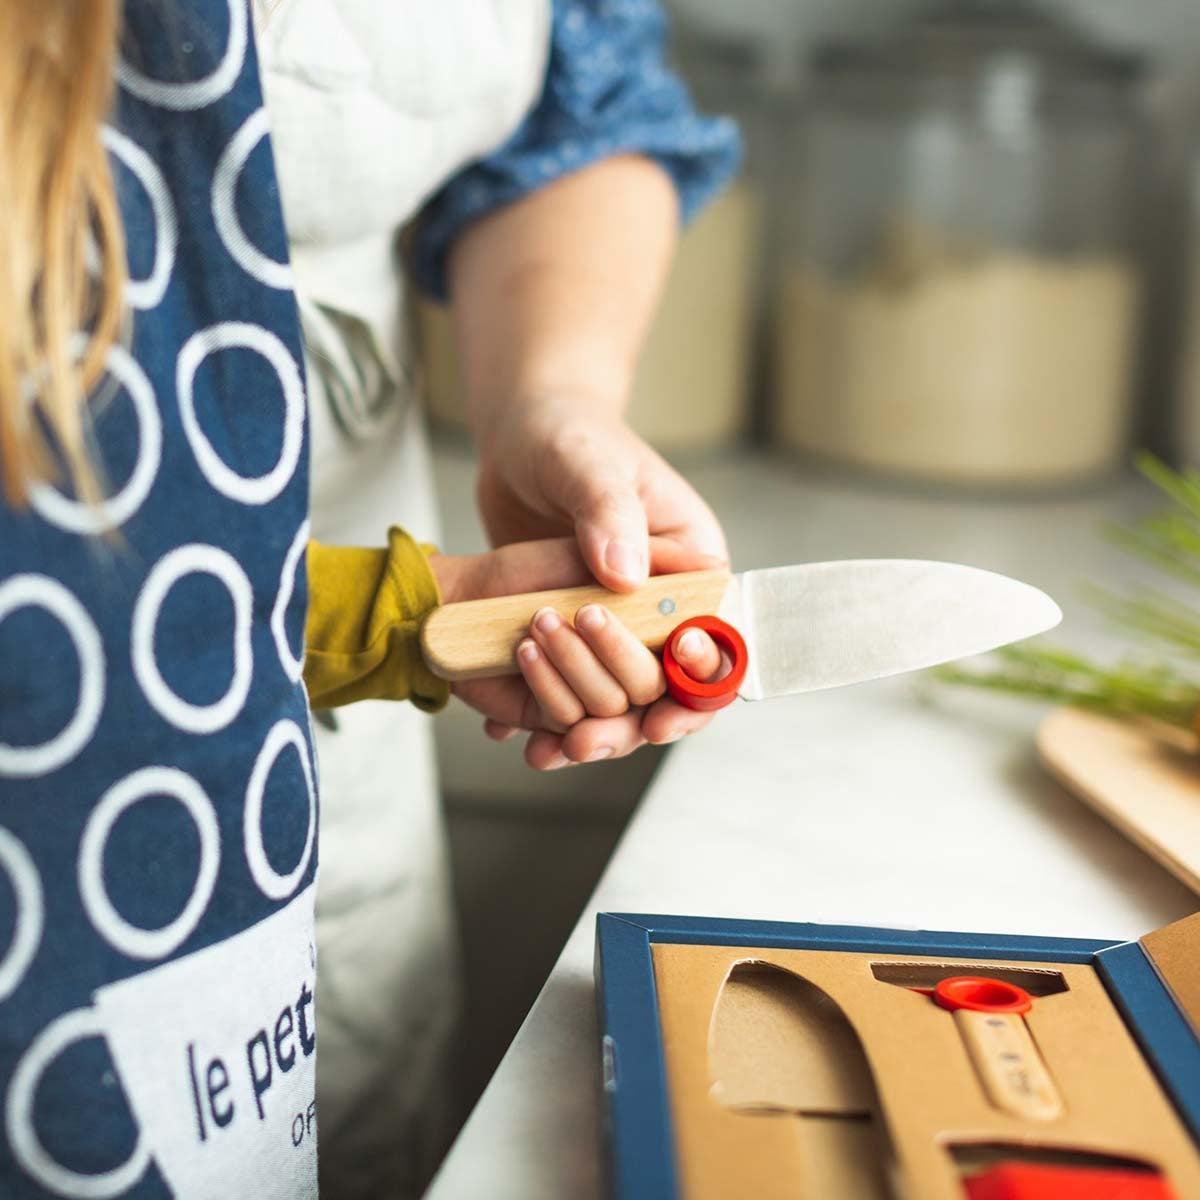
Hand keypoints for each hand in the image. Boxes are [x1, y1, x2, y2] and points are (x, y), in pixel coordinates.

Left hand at [474, 399, 730, 758]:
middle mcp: (661, 598)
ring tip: (550, 750)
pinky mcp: (577, 629)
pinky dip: (547, 710)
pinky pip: (572, 680)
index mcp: (690, 561)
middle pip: (665, 678)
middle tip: (584, 743)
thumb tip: (623, 576)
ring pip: (617, 691)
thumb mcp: (586, 463)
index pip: (715, 638)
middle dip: (629, 719)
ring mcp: (618, 618)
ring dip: (587, 724)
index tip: (658, 719)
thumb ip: (608, 514)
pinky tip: (516, 732)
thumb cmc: (567, 434)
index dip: (696, 687)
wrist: (519, 439)